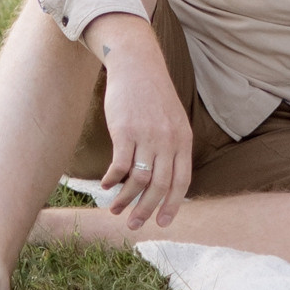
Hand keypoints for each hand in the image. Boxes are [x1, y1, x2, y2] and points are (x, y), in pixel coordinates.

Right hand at [90, 16, 193, 230]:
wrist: (138, 65)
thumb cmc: (153, 96)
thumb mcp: (173, 120)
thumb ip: (172, 148)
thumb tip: (164, 180)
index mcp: (183, 140)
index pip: (181, 182)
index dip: (172, 205)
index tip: (162, 222)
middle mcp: (168, 140)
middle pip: (159, 186)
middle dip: (146, 210)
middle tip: (133, 224)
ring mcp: (147, 136)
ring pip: (138, 180)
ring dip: (125, 199)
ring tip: (115, 209)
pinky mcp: (125, 131)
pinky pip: (120, 166)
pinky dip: (112, 180)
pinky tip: (106, 185)